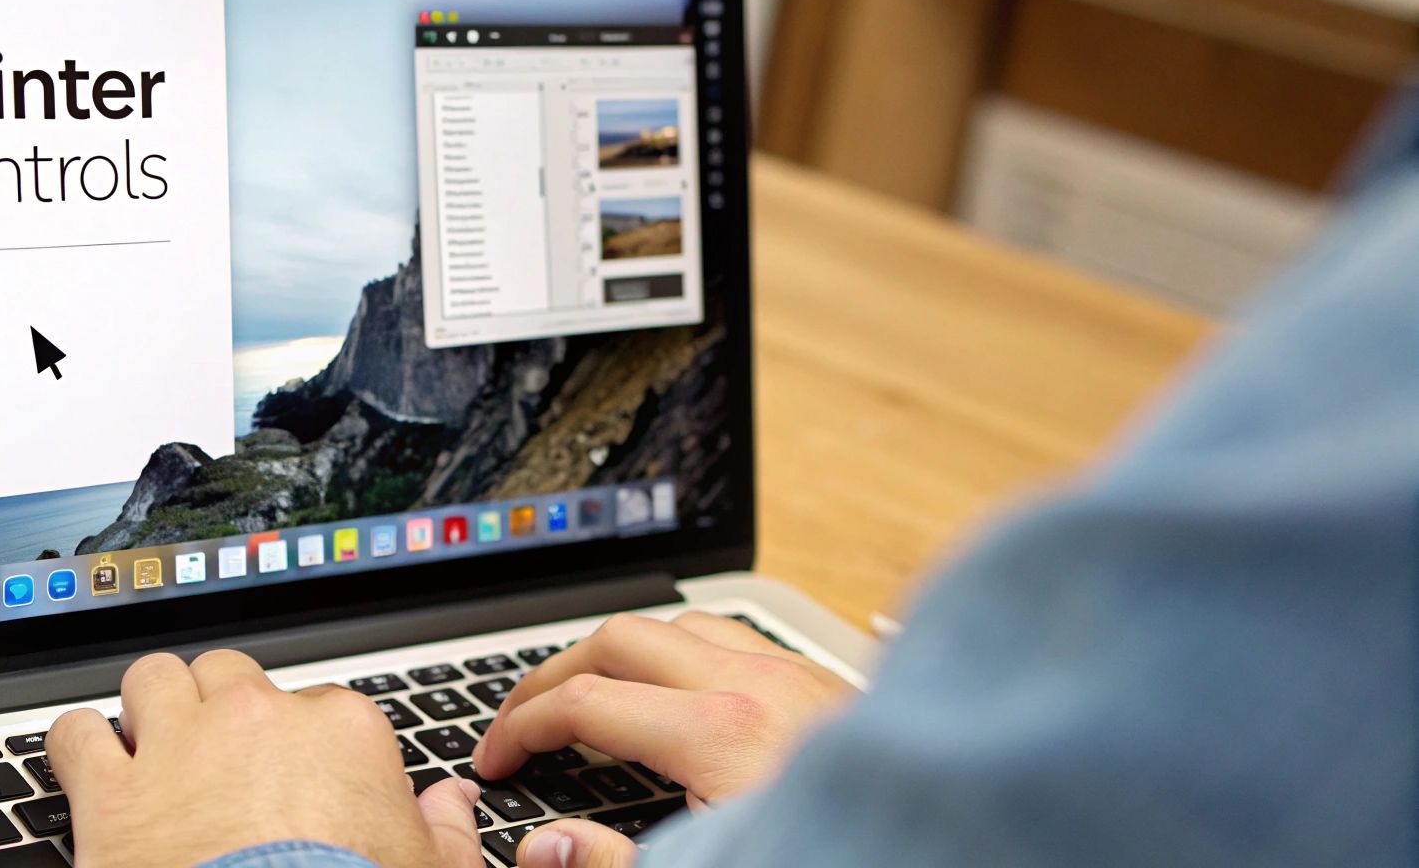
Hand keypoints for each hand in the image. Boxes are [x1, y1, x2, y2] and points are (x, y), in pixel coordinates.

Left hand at [48, 650, 483, 867]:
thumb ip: (447, 832)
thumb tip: (455, 807)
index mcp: (338, 729)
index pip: (318, 706)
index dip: (305, 743)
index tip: (299, 779)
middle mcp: (255, 718)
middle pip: (230, 673)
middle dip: (222, 705)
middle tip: (222, 750)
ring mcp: (179, 747)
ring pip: (152, 678)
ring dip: (150, 703)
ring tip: (152, 737)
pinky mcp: (113, 793)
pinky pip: (75, 735)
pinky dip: (76, 744)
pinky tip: (87, 763)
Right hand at [474, 612, 852, 867]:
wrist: (970, 840)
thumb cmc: (846, 851)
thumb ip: (620, 865)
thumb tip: (549, 848)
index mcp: (721, 733)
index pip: (585, 701)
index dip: (521, 726)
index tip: (498, 758)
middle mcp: (758, 684)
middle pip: (621, 637)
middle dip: (556, 672)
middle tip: (522, 717)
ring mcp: (796, 674)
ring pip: (679, 623)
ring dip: (622, 651)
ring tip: (590, 696)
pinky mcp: (827, 682)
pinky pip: (734, 635)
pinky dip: (684, 650)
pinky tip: (680, 688)